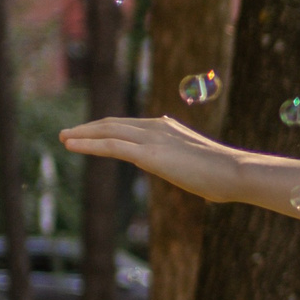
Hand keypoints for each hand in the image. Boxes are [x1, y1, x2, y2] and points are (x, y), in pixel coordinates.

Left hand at [60, 115, 250, 201]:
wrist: (236, 173)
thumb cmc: (227, 176)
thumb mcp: (203, 167)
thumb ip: (189, 165)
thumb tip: (195, 175)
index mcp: (169, 128)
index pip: (130, 125)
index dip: (107, 128)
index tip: (92, 133)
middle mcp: (158, 127)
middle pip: (114, 124)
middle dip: (89, 128)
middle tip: (68, 133)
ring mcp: (152, 139)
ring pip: (108, 131)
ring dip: (81, 133)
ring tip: (63, 138)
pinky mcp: (148, 154)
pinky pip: (110, 146)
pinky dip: (88, 144)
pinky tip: (70, 144)